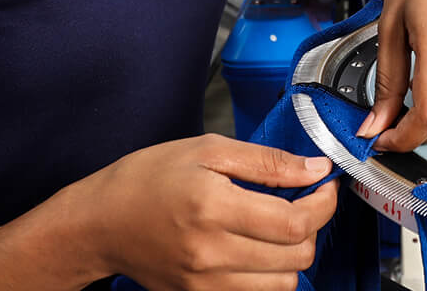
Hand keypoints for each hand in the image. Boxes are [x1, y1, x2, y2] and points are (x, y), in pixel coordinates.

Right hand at [81, 135, 336, 290]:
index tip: (325, 186)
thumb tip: (315, 170)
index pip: (294, 222)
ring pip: (283, 285)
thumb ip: (266, 161)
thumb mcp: (207, 150)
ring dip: (293, 255)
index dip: (323, 205)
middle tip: (303, 202)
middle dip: (312, 227)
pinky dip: (270, 277)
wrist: (101, 223)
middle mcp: (211, 253)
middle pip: (296, 256)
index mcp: (214, 208)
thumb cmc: (149, 178)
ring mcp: (205, 283)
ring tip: (279, 228)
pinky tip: (260, 251)